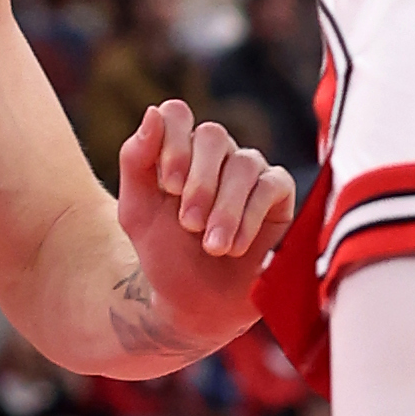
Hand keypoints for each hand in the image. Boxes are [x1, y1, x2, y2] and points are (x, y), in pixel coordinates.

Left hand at [113, 103, 297, 363]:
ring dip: (225, 209)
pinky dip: (250, 217)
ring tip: (212, 247)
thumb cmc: (165, 253)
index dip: (173, 143)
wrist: (195, 303)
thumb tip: (153, 112)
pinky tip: (236, 247)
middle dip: (199, 182)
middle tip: (189, 224)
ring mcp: (249, 170)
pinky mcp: (278, 193)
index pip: (176, 114)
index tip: (168, 187)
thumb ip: (136, 160)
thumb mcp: (137, 211)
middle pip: (212, 136)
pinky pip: (271, 186)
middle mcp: (216, 153)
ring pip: (243, 164)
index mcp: (178, 149)